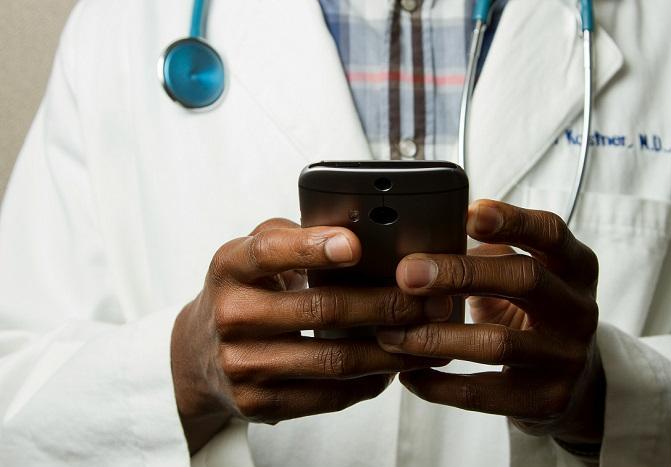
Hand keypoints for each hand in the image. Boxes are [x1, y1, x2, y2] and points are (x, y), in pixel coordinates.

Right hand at [171, 219, 449, 452]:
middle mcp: (231, 315)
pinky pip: (328, 395)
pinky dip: (369, 382)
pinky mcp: (258, 403)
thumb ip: (296, 236)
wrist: (197, 354)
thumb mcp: (252, 252)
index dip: (313, 247)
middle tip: (431, 300)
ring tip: (428, 337)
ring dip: (391, 350)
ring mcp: (242, 364)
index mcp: (230, 267)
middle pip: (321, 310)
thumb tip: (363, 230)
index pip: (270, 252)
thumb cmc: (243, 291)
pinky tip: (395, 367)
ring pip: (333, 360)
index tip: (355, 245)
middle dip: (386, 305)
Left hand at [376, 200, 603, 446]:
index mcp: (575, 266)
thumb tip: (421, 242)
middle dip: (460, 273)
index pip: (550, 233)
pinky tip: (409, 374)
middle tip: (407, 274)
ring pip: (497, 343)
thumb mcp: (524, 276)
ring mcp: (567, 357)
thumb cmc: (532, 313)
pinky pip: (482, 394)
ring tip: (392, 333)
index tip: (468, 214)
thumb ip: (488, 255)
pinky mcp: (546, 400)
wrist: (574, 382)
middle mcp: (579, 309)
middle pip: (525, 279)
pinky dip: (438, 384)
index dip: (512, 220)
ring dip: (435, 336)